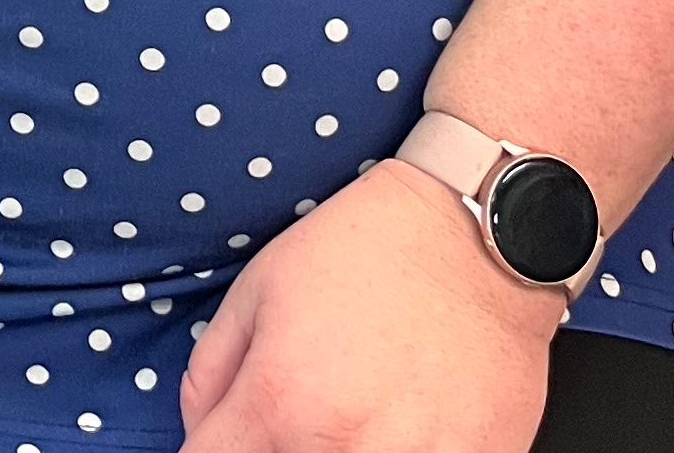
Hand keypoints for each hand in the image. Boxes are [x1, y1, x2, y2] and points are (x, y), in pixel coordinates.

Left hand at [178, 154, 560, 452]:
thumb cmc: (364, 251)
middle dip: (276, 448)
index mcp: (279, 404)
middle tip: (300, 411)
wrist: (475, 241)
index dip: (210, 451)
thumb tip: (199, 428)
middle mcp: (340, 451)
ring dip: (340, 451)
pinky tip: (405, 422)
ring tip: (357, 408)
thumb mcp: (258, 287)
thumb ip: (211, 370)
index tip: (231, 434)